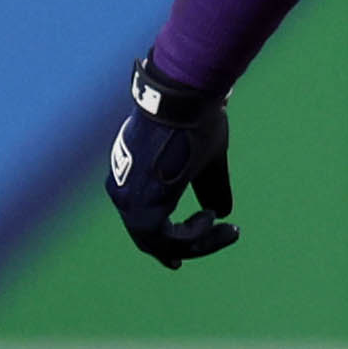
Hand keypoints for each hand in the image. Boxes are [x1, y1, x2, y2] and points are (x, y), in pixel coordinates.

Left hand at [105, 58, 237, 267]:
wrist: (184, 100)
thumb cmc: (195, 122)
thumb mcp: (206, 161)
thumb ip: (210, 187)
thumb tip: (223, 211)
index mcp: (134, 180)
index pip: (145, 223)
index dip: (169, 240)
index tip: (196, 241)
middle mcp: (124, 194)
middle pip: (150, 238)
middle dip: (183, 248)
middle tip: (209, 246)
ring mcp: (130, 201)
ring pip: (159, 242)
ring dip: (196, 242)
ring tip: (223, 228)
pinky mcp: (142, 206)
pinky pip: (167, 238)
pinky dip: (193, 236)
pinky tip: (209, 217)